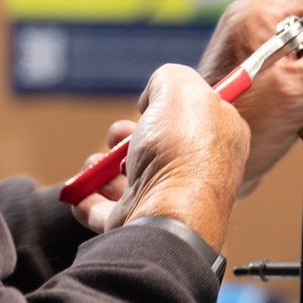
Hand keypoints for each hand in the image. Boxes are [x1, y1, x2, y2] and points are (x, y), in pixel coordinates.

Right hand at [73, 65, 249, 253]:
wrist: (166, 215)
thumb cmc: (179, 151)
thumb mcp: (179, 87)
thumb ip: (167, 77)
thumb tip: (153, 97)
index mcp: (221, 137)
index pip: (199, 114)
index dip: (169, 105)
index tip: (150, 106)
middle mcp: (200, 171)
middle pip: (157, 145)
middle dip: (127, 136)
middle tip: (118, 136)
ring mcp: (170, 201)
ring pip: (128, 177)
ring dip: (101, 167)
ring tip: (95, 165)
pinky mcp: (142, 225)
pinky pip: (107, 210)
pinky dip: (88, 198)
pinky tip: (81, 190)